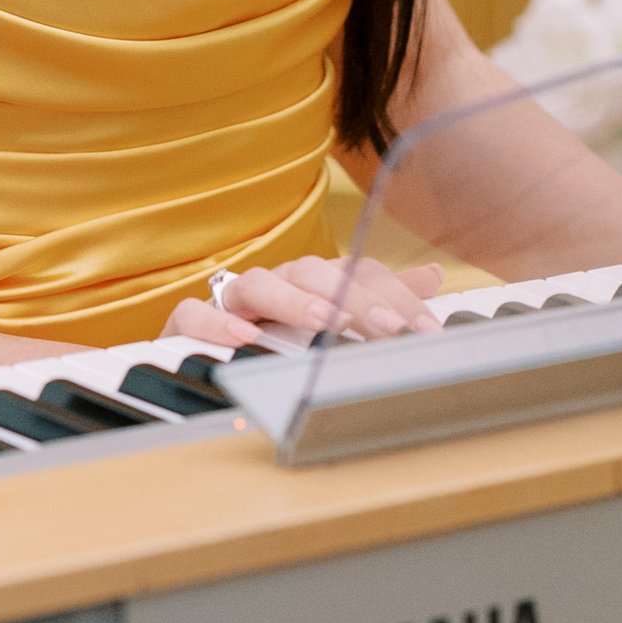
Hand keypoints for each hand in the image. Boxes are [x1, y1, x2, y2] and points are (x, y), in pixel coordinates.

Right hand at [163, 254, 443, 352]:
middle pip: (313, 272)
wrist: (198, 350)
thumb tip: (432, 275)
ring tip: (328, 322)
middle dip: (354, 298)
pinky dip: (217, 322)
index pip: (355, 274)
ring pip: (260, 282)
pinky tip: (245, 338)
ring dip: (296, 301)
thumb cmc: (272, 333)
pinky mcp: (189, 324)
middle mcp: (275, 284)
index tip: (424, 329)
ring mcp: (231, 301)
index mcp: (311, 284)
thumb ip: (379, 298)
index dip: (392, 295)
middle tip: (388, 328)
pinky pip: (195, 312)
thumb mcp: (334, 317)